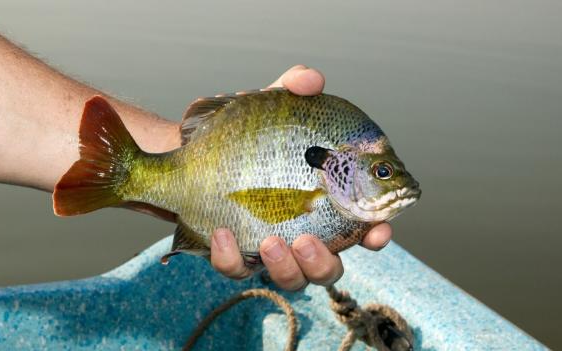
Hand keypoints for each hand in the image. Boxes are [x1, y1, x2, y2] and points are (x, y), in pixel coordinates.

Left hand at [210, 65, 392, 289]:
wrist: (196, 151)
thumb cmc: (247, 134)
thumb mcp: (269, 108)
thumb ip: (292, 90)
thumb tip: (311, 80)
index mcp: (323, 206)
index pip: (360, 228)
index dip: (375, 235)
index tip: (378, 232)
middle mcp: (301, 233)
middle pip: (327, 269)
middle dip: (323, 263)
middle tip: (306, 240)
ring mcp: (268, 248)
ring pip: (289, 279)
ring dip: (284, 267)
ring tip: (270, 241)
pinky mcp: (233, 253)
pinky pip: (235, 268)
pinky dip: (230, 257)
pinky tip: (222, 233)